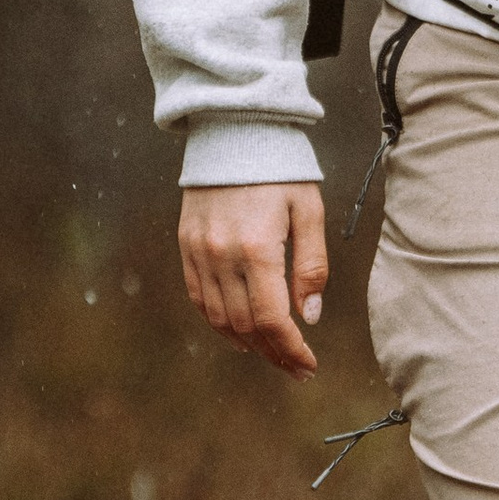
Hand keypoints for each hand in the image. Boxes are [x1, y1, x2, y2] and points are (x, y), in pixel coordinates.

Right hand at [178, 184, 329, 376]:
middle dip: (273, 353)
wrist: (233, 131)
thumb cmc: (280, 169)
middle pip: (245, 325)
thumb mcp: (309, 211)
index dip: (290, 349)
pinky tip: (239, 334)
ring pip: (219, 318)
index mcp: (257, 248)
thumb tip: (309, 316)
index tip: (308, 364)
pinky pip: (200, 297)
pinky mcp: (186, 246)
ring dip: (247, 343)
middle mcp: (221, 255)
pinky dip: (219, 322)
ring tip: (273, 355)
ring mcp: (198, 252)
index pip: (271, 318)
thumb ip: (312, 266)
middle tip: (297, 368)